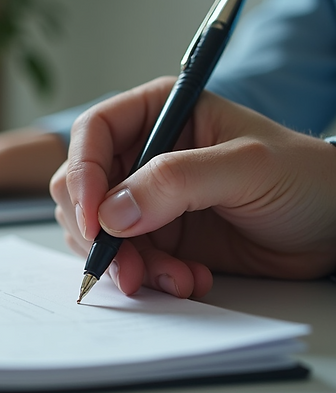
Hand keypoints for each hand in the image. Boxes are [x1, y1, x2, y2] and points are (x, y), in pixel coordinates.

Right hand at [51, 77, 335, 298]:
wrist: (335, 228)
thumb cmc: (306, 178)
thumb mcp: (247, 168)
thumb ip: (178, 181)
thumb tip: (113, 212)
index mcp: (159, 112)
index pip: (93, 133)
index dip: (84, 174)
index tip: (95, 220)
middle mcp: (143, 153)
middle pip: (82, 188)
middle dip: (100, 233)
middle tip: (129, 266)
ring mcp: (145, 198)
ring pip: (96, 231)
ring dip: (127, 262)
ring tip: (176, 278)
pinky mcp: (155, 237)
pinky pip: (124, 259)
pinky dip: (146, 277)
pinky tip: (187, 280)